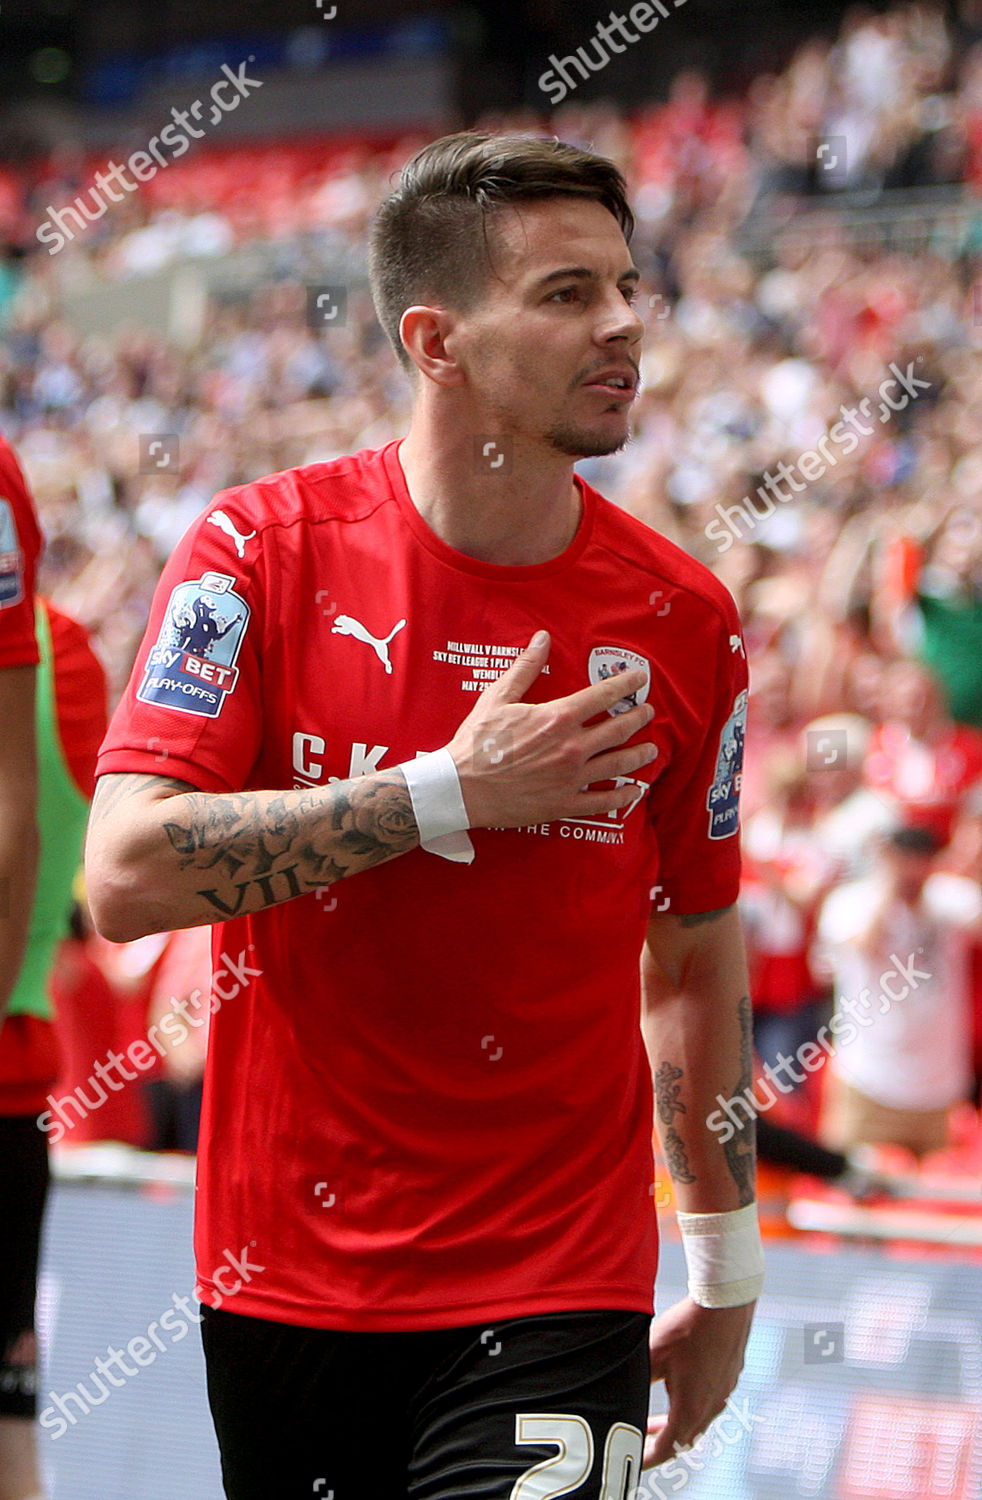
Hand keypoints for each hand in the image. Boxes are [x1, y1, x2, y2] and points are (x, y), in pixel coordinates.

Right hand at [446, 631, 656, 828]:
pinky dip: (623, 795)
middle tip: (647, 712)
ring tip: (651, 749)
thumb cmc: (476, 741)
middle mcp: (572, 747)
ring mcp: (572, 778)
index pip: (604, 695)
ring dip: (640, 755)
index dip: (627, 683)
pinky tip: (634, 791)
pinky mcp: (565, 804)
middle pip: (619, 729)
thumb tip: (542, 638)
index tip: (640, 677)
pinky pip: (604, 801)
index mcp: (558, 717)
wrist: (460, 788)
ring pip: (619, 765)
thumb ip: (525, 668)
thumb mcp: (497, 697)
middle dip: (638, 717)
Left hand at [644, 1296, 754, 1469]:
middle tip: (640, 1440)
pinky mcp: (730, 1376)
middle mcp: (711, 1406)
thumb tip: (617, 1389)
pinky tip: (679, 1388)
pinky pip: (709, 1403)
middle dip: (659, 1443)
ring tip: (657, 1420)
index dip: (646, 1457)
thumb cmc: (689, 1326)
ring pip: (698, 1422)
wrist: (724, 1302)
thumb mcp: (651, 1353)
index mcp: (691, 1408)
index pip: (666, 1449)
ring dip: (675, 1424)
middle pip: (684, 1440)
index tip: (632, 1459)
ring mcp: (724, 1391)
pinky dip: (690, 1407)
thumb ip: (636, 1378)